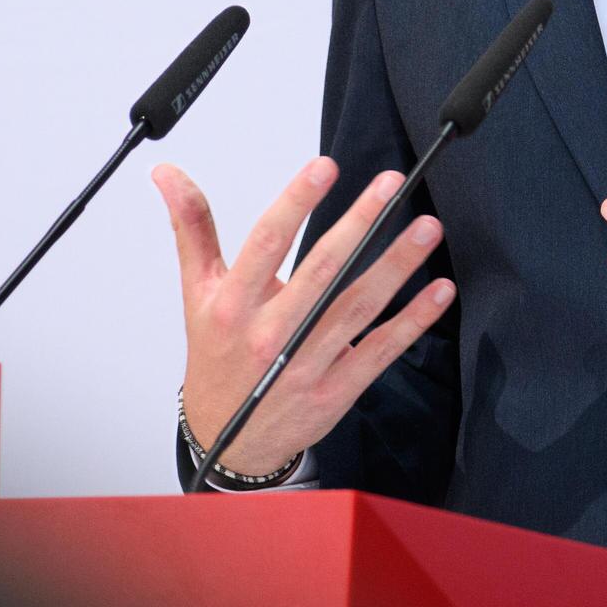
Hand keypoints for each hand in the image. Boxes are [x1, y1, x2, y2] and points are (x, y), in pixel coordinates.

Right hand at [156, 157, 452, 477]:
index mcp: (233, 305)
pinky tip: (439, 290)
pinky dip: (413, 320)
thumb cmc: (217, 355)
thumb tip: (167, 174)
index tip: (325, 167)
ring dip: (396, 266)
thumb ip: (192, 229)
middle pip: (320, 271)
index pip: (266, 243)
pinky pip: (380, 348)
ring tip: (426, 228)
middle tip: (390, 186)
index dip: (295, 202)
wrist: (229, 439)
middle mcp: (270, 335)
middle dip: (358, 224)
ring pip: (357, 307)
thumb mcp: (198, 291)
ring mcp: (306, 364)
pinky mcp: (337, 388)